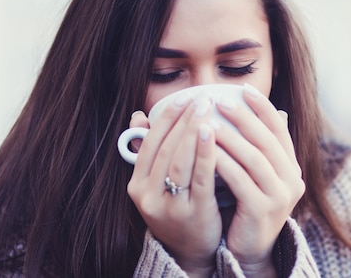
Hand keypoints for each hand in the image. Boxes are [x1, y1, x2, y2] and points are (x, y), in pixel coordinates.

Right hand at [127, 96, 221, 276]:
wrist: (190, 252)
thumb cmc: (177, 209)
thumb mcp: (156, 184)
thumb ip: (149, 151)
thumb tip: (139, 116)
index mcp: (136, 185)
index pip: (150, 143)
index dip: (166, 118)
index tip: (183, 98)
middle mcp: (148, 196)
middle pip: (166, 149)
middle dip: (184, 120)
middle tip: (201, 98)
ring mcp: (169, 206)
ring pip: (180, 160)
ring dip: (193, 130)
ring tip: (207, 109)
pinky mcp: (193, 213)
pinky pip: (199, 177)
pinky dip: (205, 152)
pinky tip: (213, 134)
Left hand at [214, 84, 304, 275]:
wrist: (249, 249)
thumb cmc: (246, 204)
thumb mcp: (254, 174)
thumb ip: (254, 146)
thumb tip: (250, 110)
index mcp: (291, 167)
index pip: (280, 129)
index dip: (263, 107)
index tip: (244, 88)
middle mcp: (291, 180)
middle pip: (266, 141)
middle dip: (243, 118)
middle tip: (221, 101)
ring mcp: (279, 197)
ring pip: (254, 159)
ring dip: (231, 138)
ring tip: (209, 123)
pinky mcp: (262, 211)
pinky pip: (240, 180)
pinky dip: (223, 163)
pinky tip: (207, 152)